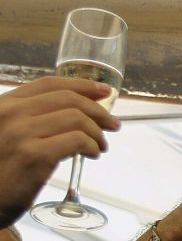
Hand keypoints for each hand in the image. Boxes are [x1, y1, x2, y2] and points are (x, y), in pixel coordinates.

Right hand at [0, 77, 119, 226]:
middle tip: (113, 124)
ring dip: (97, 133)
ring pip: (77, 118)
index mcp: (4, 105)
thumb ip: (32, 122)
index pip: (49, 84)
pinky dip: (93, 146)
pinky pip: (78, 140)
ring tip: (100, 146)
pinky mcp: (34, 156)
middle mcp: (10, 114)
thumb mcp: (7, 136)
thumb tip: (78, 115)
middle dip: (98, 111)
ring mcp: (21, 133)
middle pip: (68, 99)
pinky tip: (93, 154)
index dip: (82, 85)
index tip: (104, 91)